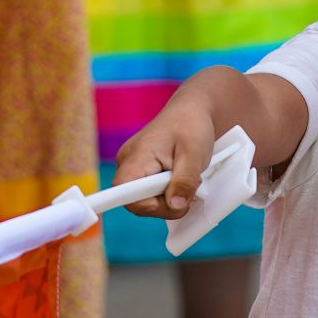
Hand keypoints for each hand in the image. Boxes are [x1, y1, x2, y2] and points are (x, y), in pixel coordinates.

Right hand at [111, 98, 217, 219]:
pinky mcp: (142, 173)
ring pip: (145, 201)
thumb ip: (184, 182)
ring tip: (186, 180)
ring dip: (170, 199)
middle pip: (136, 202)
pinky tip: (180, 182)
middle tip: (188, 189)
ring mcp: (134, 169)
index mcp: (135, 156)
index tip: (170, 200)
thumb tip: (175, 206)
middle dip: (165, 204)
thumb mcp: (194, 155)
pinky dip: (168, 194)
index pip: (124, 193)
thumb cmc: (191, 125)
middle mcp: (127, 163)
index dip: (144, 205)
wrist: (191, 112)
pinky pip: (150, 195)